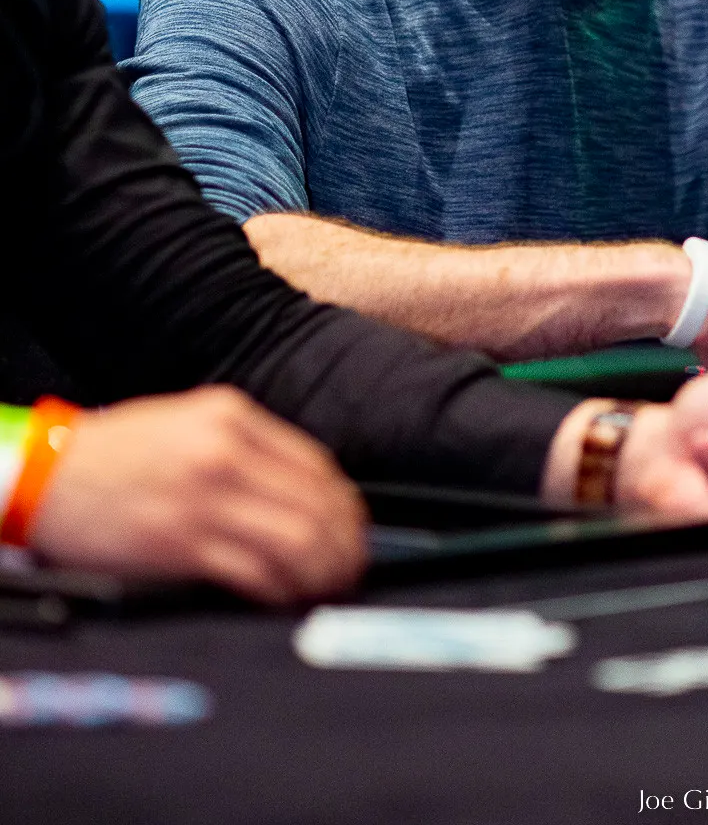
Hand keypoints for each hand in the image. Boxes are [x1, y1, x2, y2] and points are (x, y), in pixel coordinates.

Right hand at [28, 388, 368, 604]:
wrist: (47, 477)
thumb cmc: (114, 455)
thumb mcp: (187, 423)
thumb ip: (244, 446)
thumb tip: (299, 489)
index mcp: (230, 417)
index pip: (316, 464)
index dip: (344, 506)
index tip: (351, 529)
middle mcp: (225, 452)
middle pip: (317, 504)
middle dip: (345, 544)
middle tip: (351, 568)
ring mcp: (205, 499)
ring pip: (298, 539)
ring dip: (323, 571)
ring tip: (328, 588)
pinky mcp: (182, 544)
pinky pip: (255, 573)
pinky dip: (282, 591)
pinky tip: (285, 599)